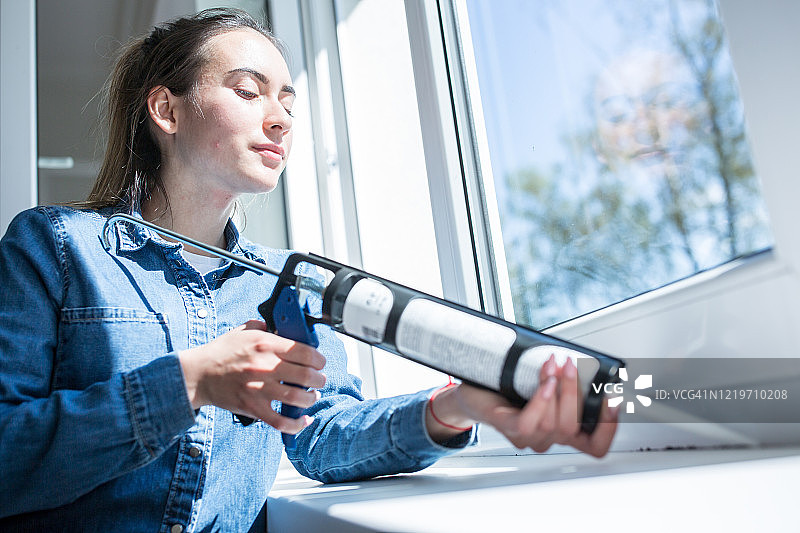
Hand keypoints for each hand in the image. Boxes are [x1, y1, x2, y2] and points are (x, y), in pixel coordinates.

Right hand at [179, 320, 325, 433]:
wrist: (198, 374)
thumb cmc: (221, 353)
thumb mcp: (243, 330)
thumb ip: (263, 326)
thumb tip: (280, 325)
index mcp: (265, 344)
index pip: (305, 352)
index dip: (319, 359)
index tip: (320, 362)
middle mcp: (265, 366)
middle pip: (306, 375)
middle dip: (319, 379)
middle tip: (319, 380)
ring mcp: (259, 388)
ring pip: (298, 398)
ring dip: (311, 398)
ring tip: (311, 396)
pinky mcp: (252, 407)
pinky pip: (281, 421)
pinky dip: (296, 424)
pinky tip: (303, 420)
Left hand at [429, 355, 618, 456]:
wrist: (474, 392)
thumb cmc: (509, 387)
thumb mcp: (545, 380)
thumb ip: (566, 379)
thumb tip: (585, 362)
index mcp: (562, 431)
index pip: (595, 446)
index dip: (608, 428)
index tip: (612, 400)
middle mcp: (547, 438)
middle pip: (574, 429)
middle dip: (576, 392)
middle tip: (572, 365)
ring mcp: (528, 437)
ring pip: (554, 424)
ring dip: (557, 388)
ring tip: (552, 363)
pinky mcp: (509, 428)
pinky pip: (530, 422)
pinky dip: (541, 399)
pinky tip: (544, 381)